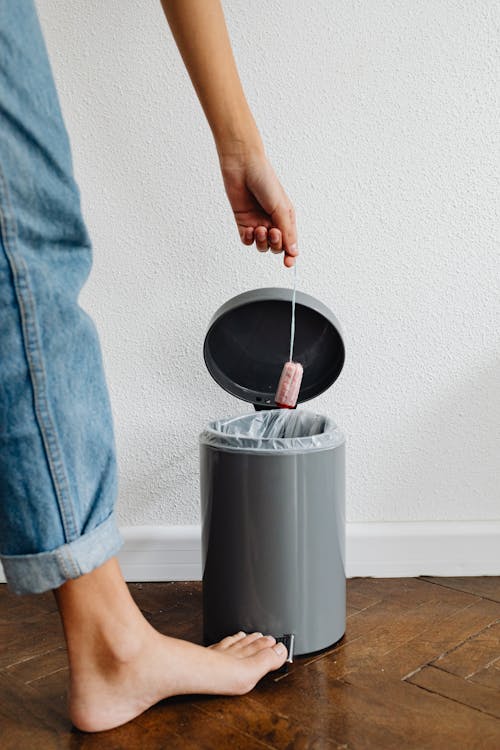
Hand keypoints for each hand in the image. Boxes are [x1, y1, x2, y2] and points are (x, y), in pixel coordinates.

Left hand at [219, 150, 297, 267]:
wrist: (243, 167)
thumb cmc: (265, 181)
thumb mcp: (280, 208)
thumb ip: (287, 231)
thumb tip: (293, 251)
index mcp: (286, 217)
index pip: (290, 242)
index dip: (290, 255)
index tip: (289, 263)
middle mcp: (273, 221)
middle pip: (276, 247)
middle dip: (275, 244)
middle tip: (273, 232)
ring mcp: (257, 222)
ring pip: (262, 245)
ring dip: (262, 241)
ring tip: (260, 229)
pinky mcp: (243, 221)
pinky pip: (247, 240)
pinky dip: (248, 238)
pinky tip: (249, 230)